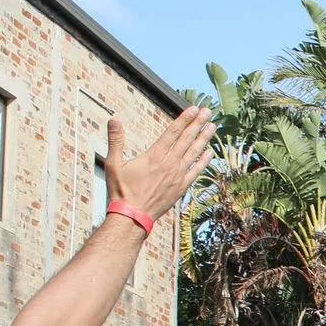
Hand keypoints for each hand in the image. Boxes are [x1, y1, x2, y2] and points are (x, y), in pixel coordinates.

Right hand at [105, 106, 214, 228]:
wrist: (132, 216)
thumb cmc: (121, 191)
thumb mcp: (113, 163)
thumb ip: (115, 140)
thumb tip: (114, 118)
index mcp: (154, 156)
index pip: (173, 132)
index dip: (184, 119)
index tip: (193, 109)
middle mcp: (169, 163)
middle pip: (186, 139)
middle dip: (198, 124)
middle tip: (207, 112)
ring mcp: (177, 176)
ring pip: (193, 153)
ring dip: (203, 138)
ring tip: (212, 126)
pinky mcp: (181, 187)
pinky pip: (196, 171)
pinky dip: (203, 161)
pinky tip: (210, 153)